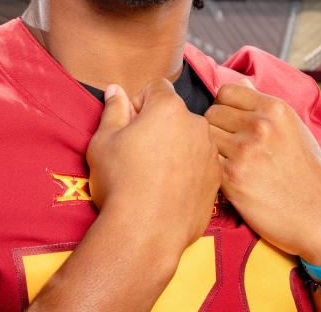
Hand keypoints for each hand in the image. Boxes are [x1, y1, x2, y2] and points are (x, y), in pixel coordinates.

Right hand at [87, 79, 220, 252]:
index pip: (156, 87)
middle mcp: (197, 124)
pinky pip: (201, 164)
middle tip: (139, 154)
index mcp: (168, 108)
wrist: (146, 233)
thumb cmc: (121, 183)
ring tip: (155, 176)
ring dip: (176, 147)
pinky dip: (188, 170)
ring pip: (190, 139)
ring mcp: (210, 152)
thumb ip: (113, 110)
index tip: (130, 127)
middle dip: (160, 126)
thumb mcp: (103, 142)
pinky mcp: (217, 179)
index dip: (139, 103)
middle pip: (175, 114)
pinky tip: (169, 190)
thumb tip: (116, 90)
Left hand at [206, 79, 320, 264]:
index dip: (225, 106)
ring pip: (205, 137)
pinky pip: (206, 162)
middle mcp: (260, 126)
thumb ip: (265, 107)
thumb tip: (241, 82)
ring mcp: (245, 151)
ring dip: (212, 149)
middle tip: (230, 147)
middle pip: (212, 113)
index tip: (232, 123)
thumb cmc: (308, 173)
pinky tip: (229, 178)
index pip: (227, 91)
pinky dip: (212, 170)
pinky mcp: (233, 178)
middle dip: (217, 128)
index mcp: (276, 109)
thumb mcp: (294, 129)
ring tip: (229, 162)